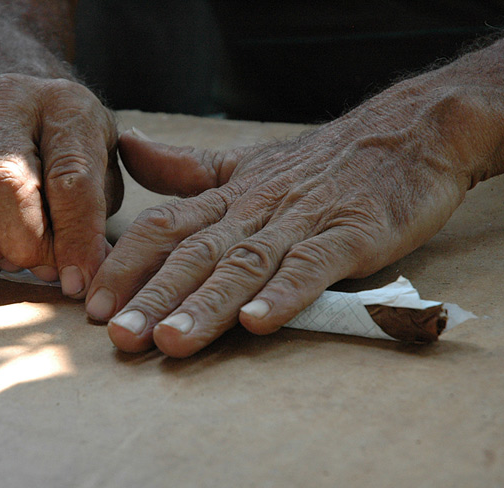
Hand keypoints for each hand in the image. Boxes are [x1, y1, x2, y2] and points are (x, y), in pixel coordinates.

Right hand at [0, 73, 121, 295]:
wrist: (27, 95)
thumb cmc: (70, 145)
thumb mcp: (104, 169)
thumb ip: (95, 218)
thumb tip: (83, 274)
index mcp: (67, 108)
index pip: (70, 178)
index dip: (75, 238)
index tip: (75, 280)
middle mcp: (10, 100)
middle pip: (1, 179)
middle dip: (21, 238)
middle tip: (37, 266)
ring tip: (4, 259)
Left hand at [86, 81, 488, 356]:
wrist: (411, 131)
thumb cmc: (324, 158)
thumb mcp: (248, 159)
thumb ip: (186, 167)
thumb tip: (128, 148)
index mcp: (230, 196)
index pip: (165, 229)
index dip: (127, 266)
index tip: (92, 308)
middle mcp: (257, 209)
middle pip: (196, 253)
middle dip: (153, 296)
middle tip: (119, 339)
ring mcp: (304, 221)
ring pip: (246, 264)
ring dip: (207, 304)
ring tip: (172, 339)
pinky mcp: (352, 234)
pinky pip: (314, 265)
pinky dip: (285, 293)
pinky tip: (259, 324)